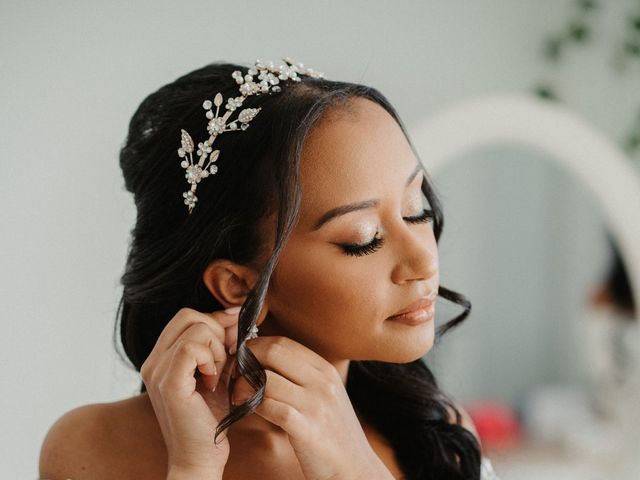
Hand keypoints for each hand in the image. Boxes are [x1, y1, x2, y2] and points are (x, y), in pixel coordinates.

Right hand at [140, 306, 240, 477]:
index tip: (234, 334)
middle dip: (217, 331)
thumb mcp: (217, 372)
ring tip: (217, 375)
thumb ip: (220, 345)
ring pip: (195, 328)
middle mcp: (153, 361)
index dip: (215, 319)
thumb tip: (233, 315)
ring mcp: (157, 371)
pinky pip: (192, 349)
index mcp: (161, 358)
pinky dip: (211, 359)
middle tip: (227, 358)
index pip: (187, 316)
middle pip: (188, 315)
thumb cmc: (210, 419)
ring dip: (216, 348)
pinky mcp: (168, 383)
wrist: (200, 458)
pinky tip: (213, 381)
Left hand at [231, 336, 394, 479]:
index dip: (255, 347)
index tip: (241, 360)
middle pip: (274, 352)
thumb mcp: (325, 395)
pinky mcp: (307, 429)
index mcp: (325, 370)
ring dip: (243, 385)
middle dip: (246, 360)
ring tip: (236, 395)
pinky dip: (251, 405)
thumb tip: (266, 359)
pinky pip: (270, 406)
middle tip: (234, 375)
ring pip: (267, 379)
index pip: (282, 343)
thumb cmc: (333, 432)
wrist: (355, 468)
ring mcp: (316, 404)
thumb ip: (302, 376)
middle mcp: (322, 382)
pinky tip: (245, 409)